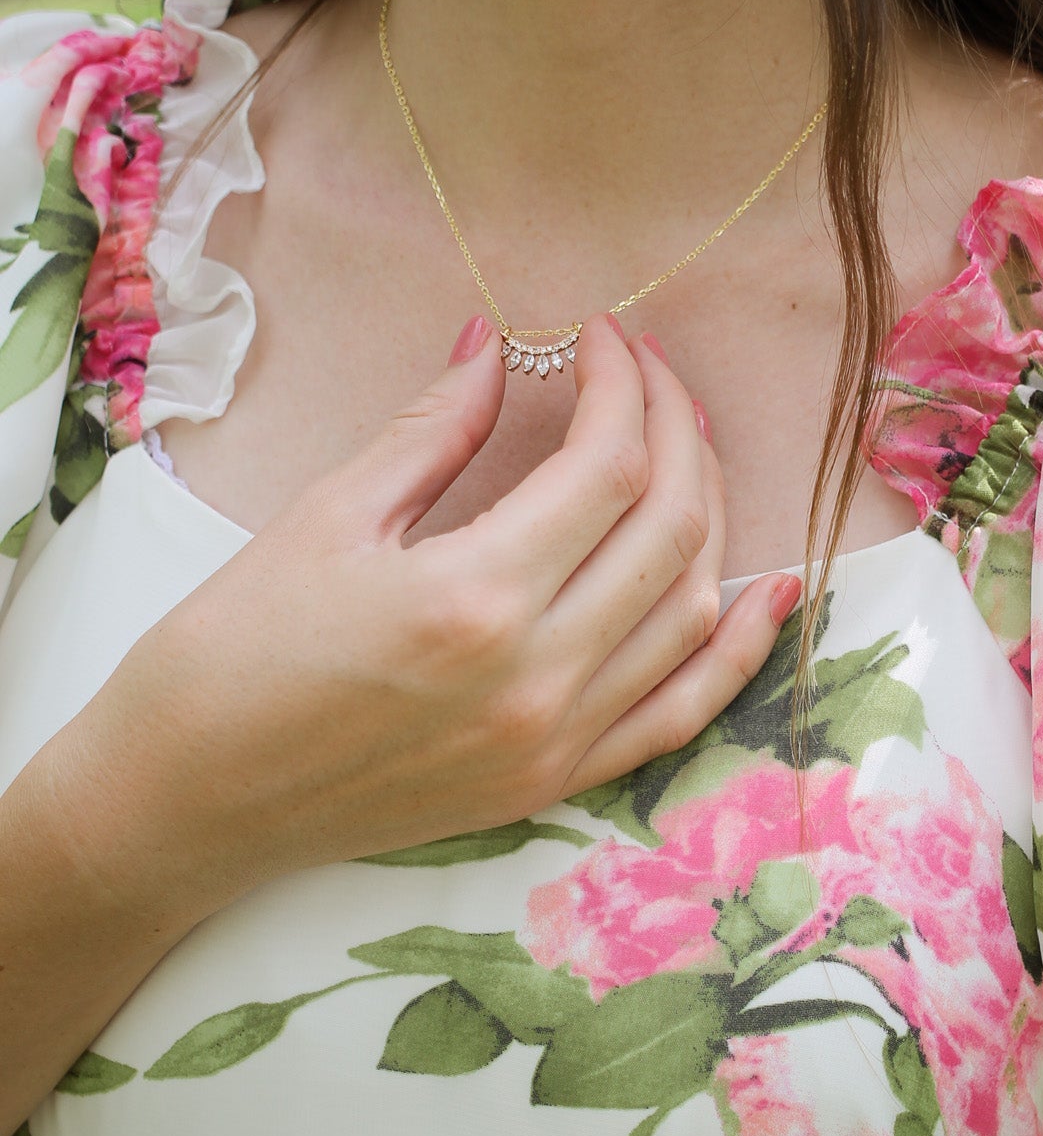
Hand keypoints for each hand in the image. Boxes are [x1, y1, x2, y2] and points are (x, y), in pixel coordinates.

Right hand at [52, 314, 797, 909]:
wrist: (186, 801)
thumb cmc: (231, 654)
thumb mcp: (324, 518)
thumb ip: (431, 428)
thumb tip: (497, 343)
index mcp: (474, 597)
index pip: (607, 465)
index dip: (622, 383)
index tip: (601, 334)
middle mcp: (536, 676)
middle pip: (667, 528)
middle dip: (674, 429)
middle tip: (646, 372)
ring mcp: (554, 739)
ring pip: (689, 610)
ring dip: (709, 514)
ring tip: (686, 445)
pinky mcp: (552, 781)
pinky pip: (680, 713)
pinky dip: (734, 648)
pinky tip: (764, 590)